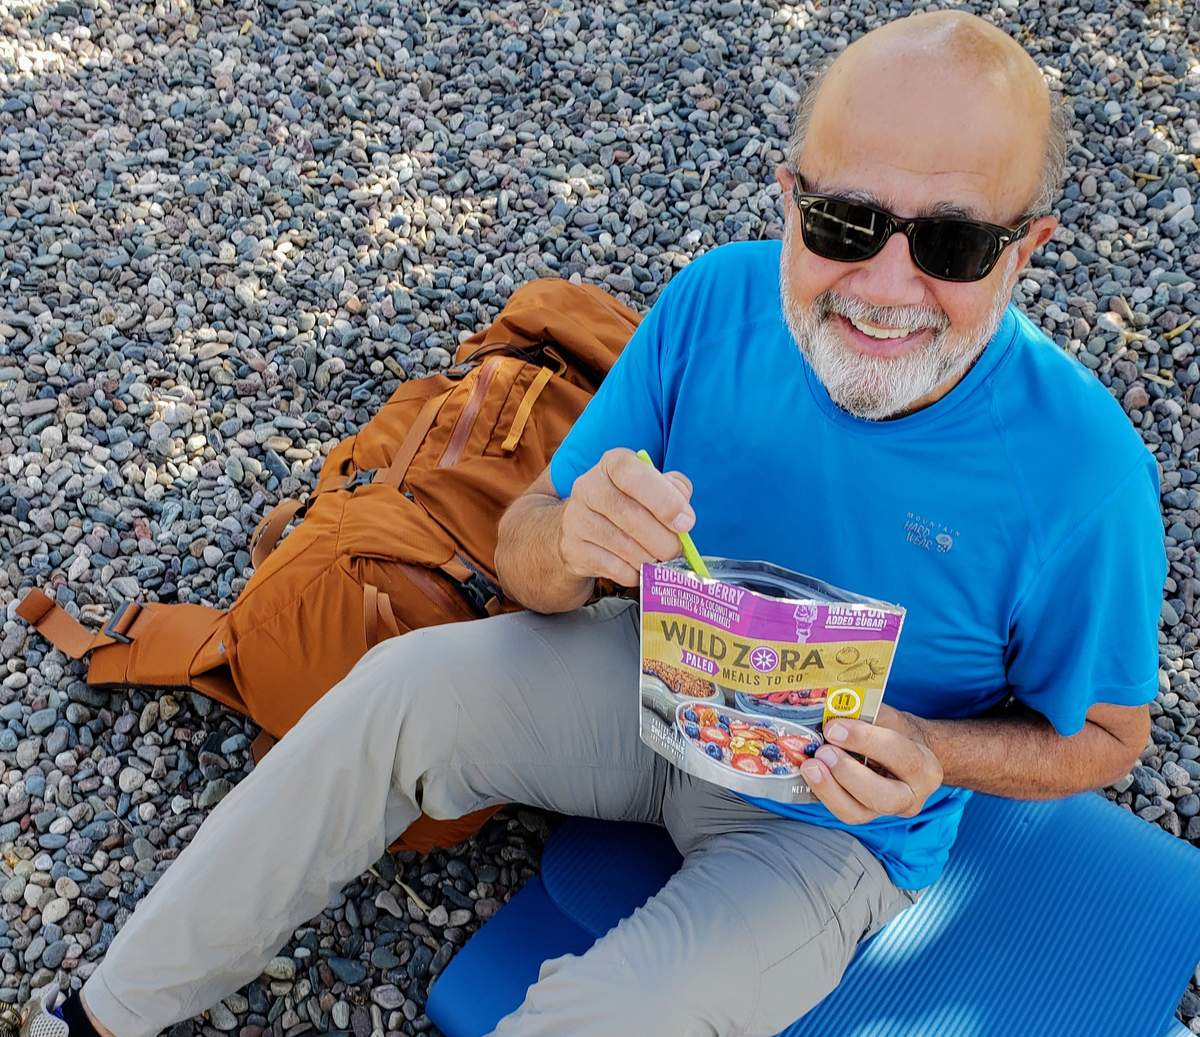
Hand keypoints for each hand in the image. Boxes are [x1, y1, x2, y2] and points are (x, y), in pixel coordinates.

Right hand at [558, 447, 694, 586]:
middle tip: (677, 551)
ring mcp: (577, 519)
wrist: (581, 527)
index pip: (634, 475)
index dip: (664, 500)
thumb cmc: (629, 502)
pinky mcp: (574, 549)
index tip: (687, 523)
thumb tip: (683, 515)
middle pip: (631, 515)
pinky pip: (613, 568)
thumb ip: (675, 490)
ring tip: (660, 561)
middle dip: (664, 540)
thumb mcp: (653, 486)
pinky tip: (640, 569)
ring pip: (624, 546)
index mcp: (613, 464)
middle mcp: (589, 486)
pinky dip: (635, 573)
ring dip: (651, 559)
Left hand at [800, 705, 942, 823]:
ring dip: (830, 789)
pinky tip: (809, 774)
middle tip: (823, 751)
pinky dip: (822, 793)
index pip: (901, 756)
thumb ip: (867, 714)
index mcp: (924, 767)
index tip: (834, 727)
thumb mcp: (888, 717)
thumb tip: (830, 706)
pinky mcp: (863, 814)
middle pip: (883, 797)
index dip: (865, 741)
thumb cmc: (894, 731)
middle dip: (848, 774)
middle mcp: (911, 797)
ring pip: (858, 812)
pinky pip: (842, 811)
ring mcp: (885, 811)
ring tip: (811, 765)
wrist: (904, 752)